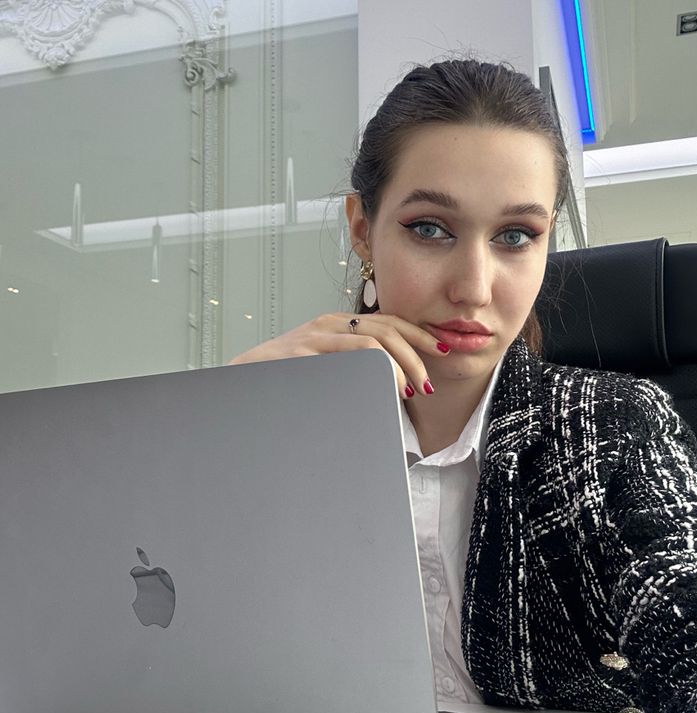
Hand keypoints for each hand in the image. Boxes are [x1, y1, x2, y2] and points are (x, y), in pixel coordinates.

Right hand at [227, 312, 449, 399]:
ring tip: (411, 390)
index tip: (443, 349)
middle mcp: (331, 324)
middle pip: (389, 328)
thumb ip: (354, 372)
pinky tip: (387, 387)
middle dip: (418, 352)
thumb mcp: (325, 371)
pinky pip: (353, 352)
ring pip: (376, 339)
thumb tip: (395, 390)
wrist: (237, 386)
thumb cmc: (283, 384)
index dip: (420, 335)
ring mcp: (317, 335)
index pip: (389, 321)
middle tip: (429, 381)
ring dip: (402, 364)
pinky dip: (379, 368)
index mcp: (339, 325)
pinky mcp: (305, 350)